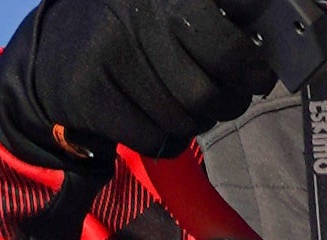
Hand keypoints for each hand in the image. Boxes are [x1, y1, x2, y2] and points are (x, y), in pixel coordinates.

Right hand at [0, 0, 275, 162]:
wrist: (57, 54)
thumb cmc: (132, 33)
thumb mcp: (172, 11)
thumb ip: (219, 20)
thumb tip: (269, 47)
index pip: (226, 43)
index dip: (250, 67)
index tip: (259, 76)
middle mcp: (136, 14)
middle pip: (208, 91)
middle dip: (225, 103)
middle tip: (226, 99)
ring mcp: (111, 51)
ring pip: (183, 120)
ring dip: (193, 123)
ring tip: (182, 104)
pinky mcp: (91, 91)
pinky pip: (152, 138)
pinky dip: (162, 140)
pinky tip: (152, 118)